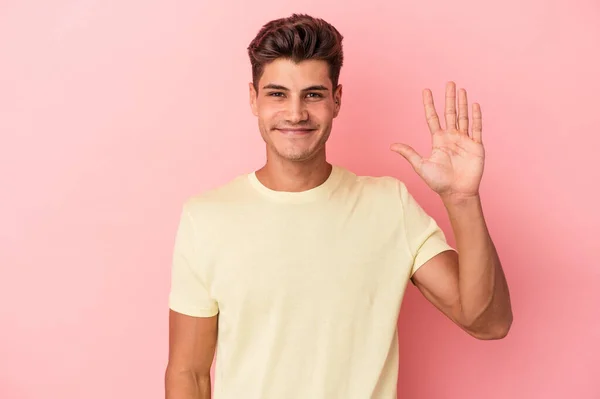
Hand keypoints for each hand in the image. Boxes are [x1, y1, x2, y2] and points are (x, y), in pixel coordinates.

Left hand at [390, 82, 484, 200]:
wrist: (457, 193)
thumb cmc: (438, 182)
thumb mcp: (421, 166)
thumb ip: (409, 153)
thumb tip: (391, 146)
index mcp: (438, 140)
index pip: (433, 118)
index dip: (429, 104)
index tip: (426, 90)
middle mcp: (451, 137)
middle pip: (450, 113)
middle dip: (449, 98)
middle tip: (449, 82)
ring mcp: (464, 140)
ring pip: (463, 117)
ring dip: (463, 103)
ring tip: (461, 89)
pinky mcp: (476, 146)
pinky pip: (476, 128)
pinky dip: (476, 116)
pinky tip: (475, 105)